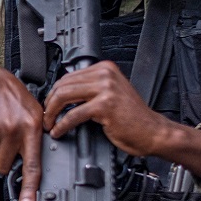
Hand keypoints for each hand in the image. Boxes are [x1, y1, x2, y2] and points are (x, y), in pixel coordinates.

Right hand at [0, 51, 44, 200]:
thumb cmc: (13, 95)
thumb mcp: (35, 111)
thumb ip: (37, 135)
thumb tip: (37, 162)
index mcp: (32, 127)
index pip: (32, 164)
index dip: (29, 188)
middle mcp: (14, 130)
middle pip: (5, 167)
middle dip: (4, 162)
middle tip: (7, 146)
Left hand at [41, 60, 172, 155]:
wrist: (153, 132)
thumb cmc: (133, 118)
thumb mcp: (111, 93)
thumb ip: (91, 88)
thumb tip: (63, 92)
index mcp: (105, 68)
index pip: (68, 76)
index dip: (54, 92)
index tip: (49, 105)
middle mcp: (106, 74)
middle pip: (63, 84)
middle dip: (49, 102)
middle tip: (46, 117)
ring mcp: (106, 89)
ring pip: (64, 96)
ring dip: (52, 113)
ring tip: (50, 124)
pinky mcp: (105, 106)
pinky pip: (73, 115)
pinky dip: (62, 125)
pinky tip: (59, 131)